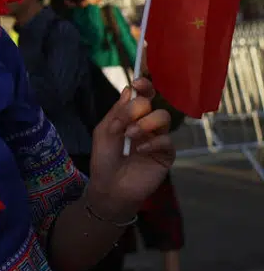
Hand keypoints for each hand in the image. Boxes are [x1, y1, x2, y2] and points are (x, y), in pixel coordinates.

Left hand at [85, 76, 176, 219]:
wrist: (110, 187)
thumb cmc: (104, 159)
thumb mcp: (104, 132)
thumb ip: (116, 112)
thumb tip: (128, 90)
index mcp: (131, 117)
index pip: (143, 97)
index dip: (144, 87)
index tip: (139, 83)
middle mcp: (147, 125)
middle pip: (153, 104)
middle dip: (139, 109)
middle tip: (125, 122)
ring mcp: (158, 139)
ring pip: (163, 118)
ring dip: (145, 123)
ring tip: (130, 135)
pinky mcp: (166, 156)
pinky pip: (167, 141)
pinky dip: (152, 142)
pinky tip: (140, 150)